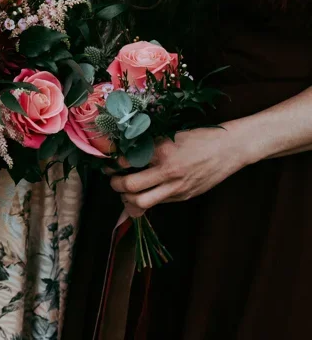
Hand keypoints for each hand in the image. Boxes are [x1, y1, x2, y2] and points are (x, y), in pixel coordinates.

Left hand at [107, 125, 251, 217]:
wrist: (229, 149)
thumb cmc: (200, 138)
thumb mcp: (171, 135)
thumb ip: (150, 146)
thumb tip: (126, 153)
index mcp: (162, 152)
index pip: (126, 162)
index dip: (113, 163)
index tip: (109, 162)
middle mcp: (168, 172)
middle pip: (130, 186)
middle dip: (115, 184)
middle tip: (112, 179)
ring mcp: (177, 188)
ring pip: (142, 202)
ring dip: (127, 198)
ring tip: (125, 190)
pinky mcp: (184, 197)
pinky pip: (158, 203)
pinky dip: (146, 200)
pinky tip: (143, 192)